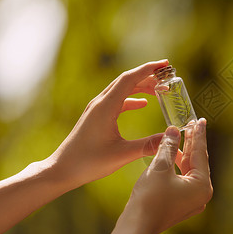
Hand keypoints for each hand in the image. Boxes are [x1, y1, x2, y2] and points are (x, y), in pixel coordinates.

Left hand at [48, 59, 168, 188]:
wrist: (62, 169)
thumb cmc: (88, 162)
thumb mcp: (121, 155)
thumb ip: (147, 145)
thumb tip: (170, 138)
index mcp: (105, 107)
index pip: (129, 79)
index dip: (148, 69)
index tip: (165, 64)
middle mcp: (100, 103)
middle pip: (126, 80)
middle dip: (148, 76)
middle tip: (167, 77)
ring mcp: (97, 109)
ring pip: (122, 89)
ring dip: (140, 86)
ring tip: (159, 89)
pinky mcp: (96, 117)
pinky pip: (117, 101)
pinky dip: (132, 99)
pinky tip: (143, 104)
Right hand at [124, 118, 212, 233]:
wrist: (136, 226)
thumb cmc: (149, 197)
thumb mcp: (160, 166)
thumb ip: (169, 145)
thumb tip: (174, 130)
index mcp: (202, 185)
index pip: (200, 153)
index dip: (199, 134)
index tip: (201, 120)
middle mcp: (201, 194)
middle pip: (196, 161)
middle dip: (192, 142)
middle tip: (192, 123)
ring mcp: (191, 200)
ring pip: (188, 170)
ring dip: (182, 153)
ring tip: (178, 135)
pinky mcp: (180, 203)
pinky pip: (182, 178)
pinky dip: (176, 165)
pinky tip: (169, 154)